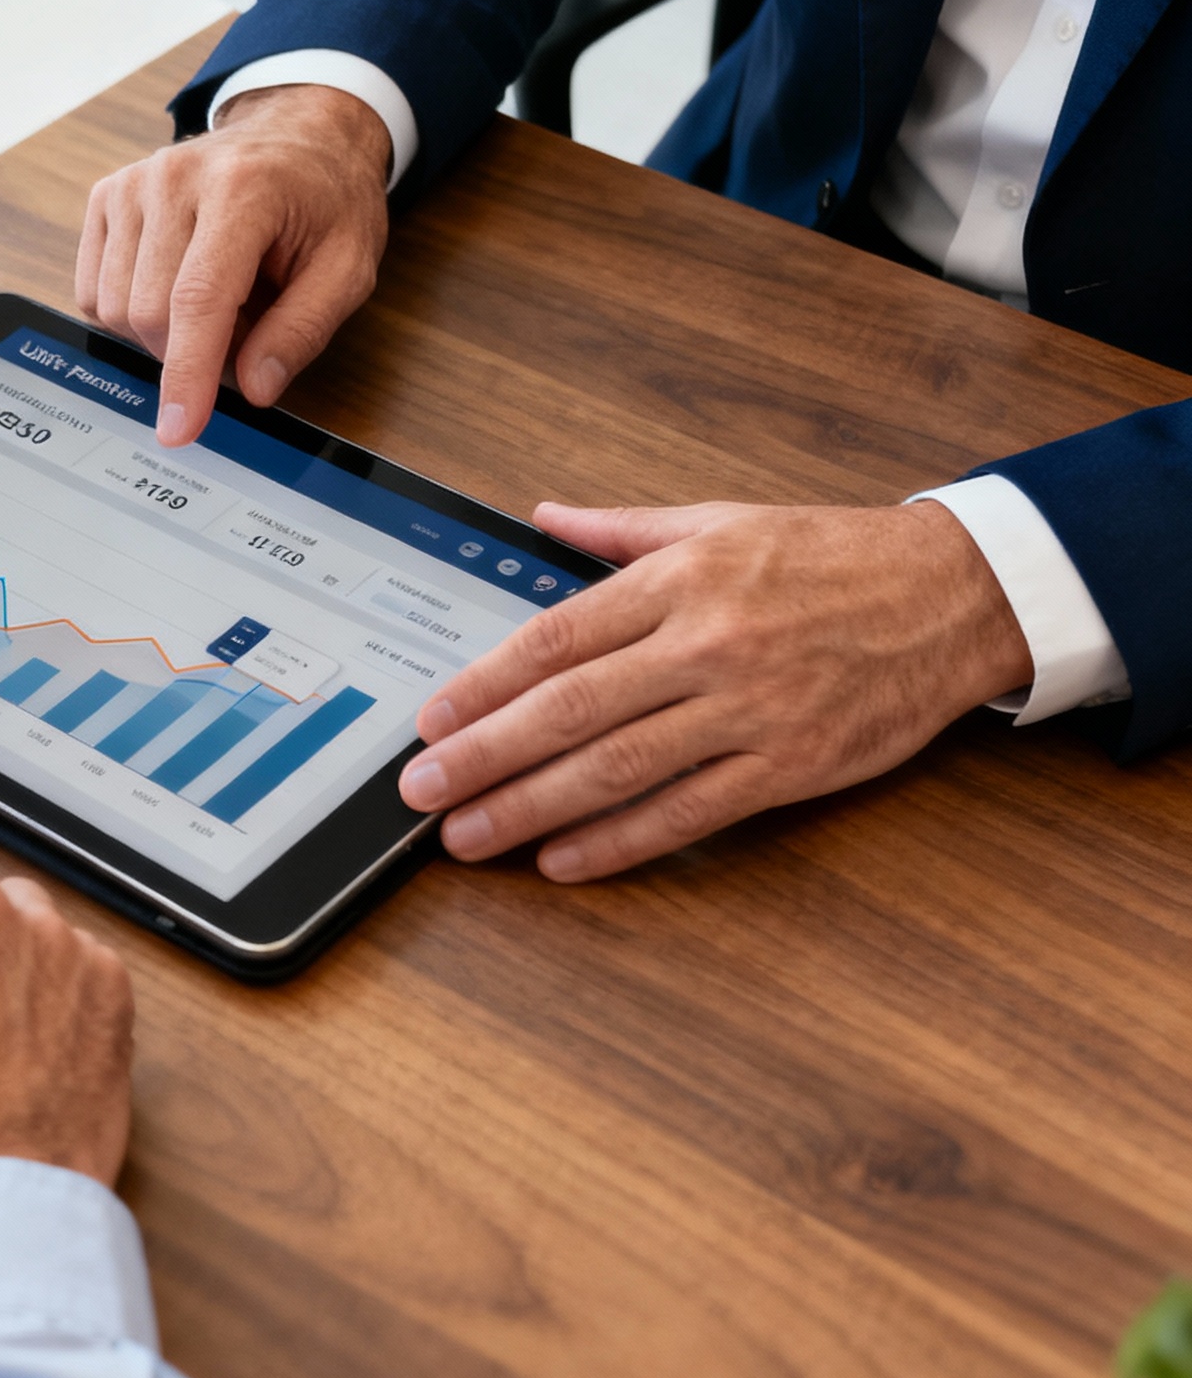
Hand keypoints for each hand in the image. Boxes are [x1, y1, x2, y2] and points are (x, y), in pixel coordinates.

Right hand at [75, 84, 390, 446]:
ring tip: (219, 300)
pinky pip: (95, 291)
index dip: (187, 374)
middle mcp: (174, 178)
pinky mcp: (106, 196)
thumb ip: (302, 331)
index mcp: (242, 190)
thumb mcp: (348, 268)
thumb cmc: (325, 201)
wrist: (299, 136)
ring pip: (115, 308)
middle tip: (246, 330)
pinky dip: (133, 311)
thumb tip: (253, 389)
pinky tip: (176, 287)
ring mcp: (132, 184)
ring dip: (164, 333)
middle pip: (148, 313)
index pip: (197, 300)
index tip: (179, 428)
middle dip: (191, 352)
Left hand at [398, 500, 1033, 879]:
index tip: (431, 718)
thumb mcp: (721, 519)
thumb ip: (620, 529)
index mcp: (679, 580)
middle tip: (422, 790)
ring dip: (532, 808)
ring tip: (470, 836)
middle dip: (484, 755)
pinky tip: (564, 861)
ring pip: (618, 769)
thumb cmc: (832, 555)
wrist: (955, 594)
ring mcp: (748, 711)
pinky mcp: (790, 767)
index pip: (555, 639)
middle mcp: (705, 645)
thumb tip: (542, 516)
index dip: (483, 684)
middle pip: (570, 711)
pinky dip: (621, 842)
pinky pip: (689, 813)